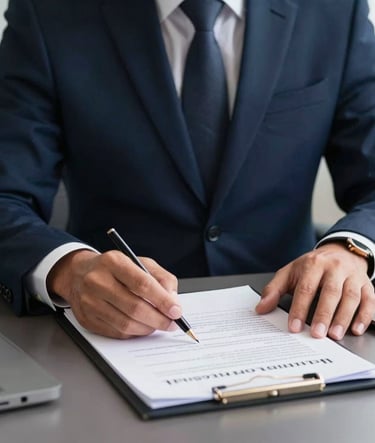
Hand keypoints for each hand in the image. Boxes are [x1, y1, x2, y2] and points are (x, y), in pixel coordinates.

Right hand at [47, 249, 180, 337]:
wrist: (79, 274)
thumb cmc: (115, 268)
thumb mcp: (140, 263)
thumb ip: (161, 278)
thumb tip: (172, 301)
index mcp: (113, 262)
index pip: (142, 283)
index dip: (162, 300)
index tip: (176, 311)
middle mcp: (97, 280)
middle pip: (134, 307)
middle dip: (158, 319)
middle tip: (171, 323)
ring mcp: (89, 301)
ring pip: (126, 323)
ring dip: (147, 328)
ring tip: (158, 325)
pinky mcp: (86, 319)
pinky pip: (116, 332)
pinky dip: (134, 333)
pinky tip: (141, 326)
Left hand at [256, 243, 374, 339]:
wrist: (339, 251)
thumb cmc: (312, 266)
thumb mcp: (290, 272)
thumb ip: (274, 290)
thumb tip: (261, 308)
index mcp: (313, 265)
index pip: (306, 288)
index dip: (300, 308)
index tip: (294, 327)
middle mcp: (335, 268)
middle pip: (330, 292)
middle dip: (323, 314)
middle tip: (317, 334)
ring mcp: (352, 276)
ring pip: (351, 297)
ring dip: (344, 317)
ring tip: (335, 335)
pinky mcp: (366, 284)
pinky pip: (369, 300)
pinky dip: (365, 316)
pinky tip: (356, 328)